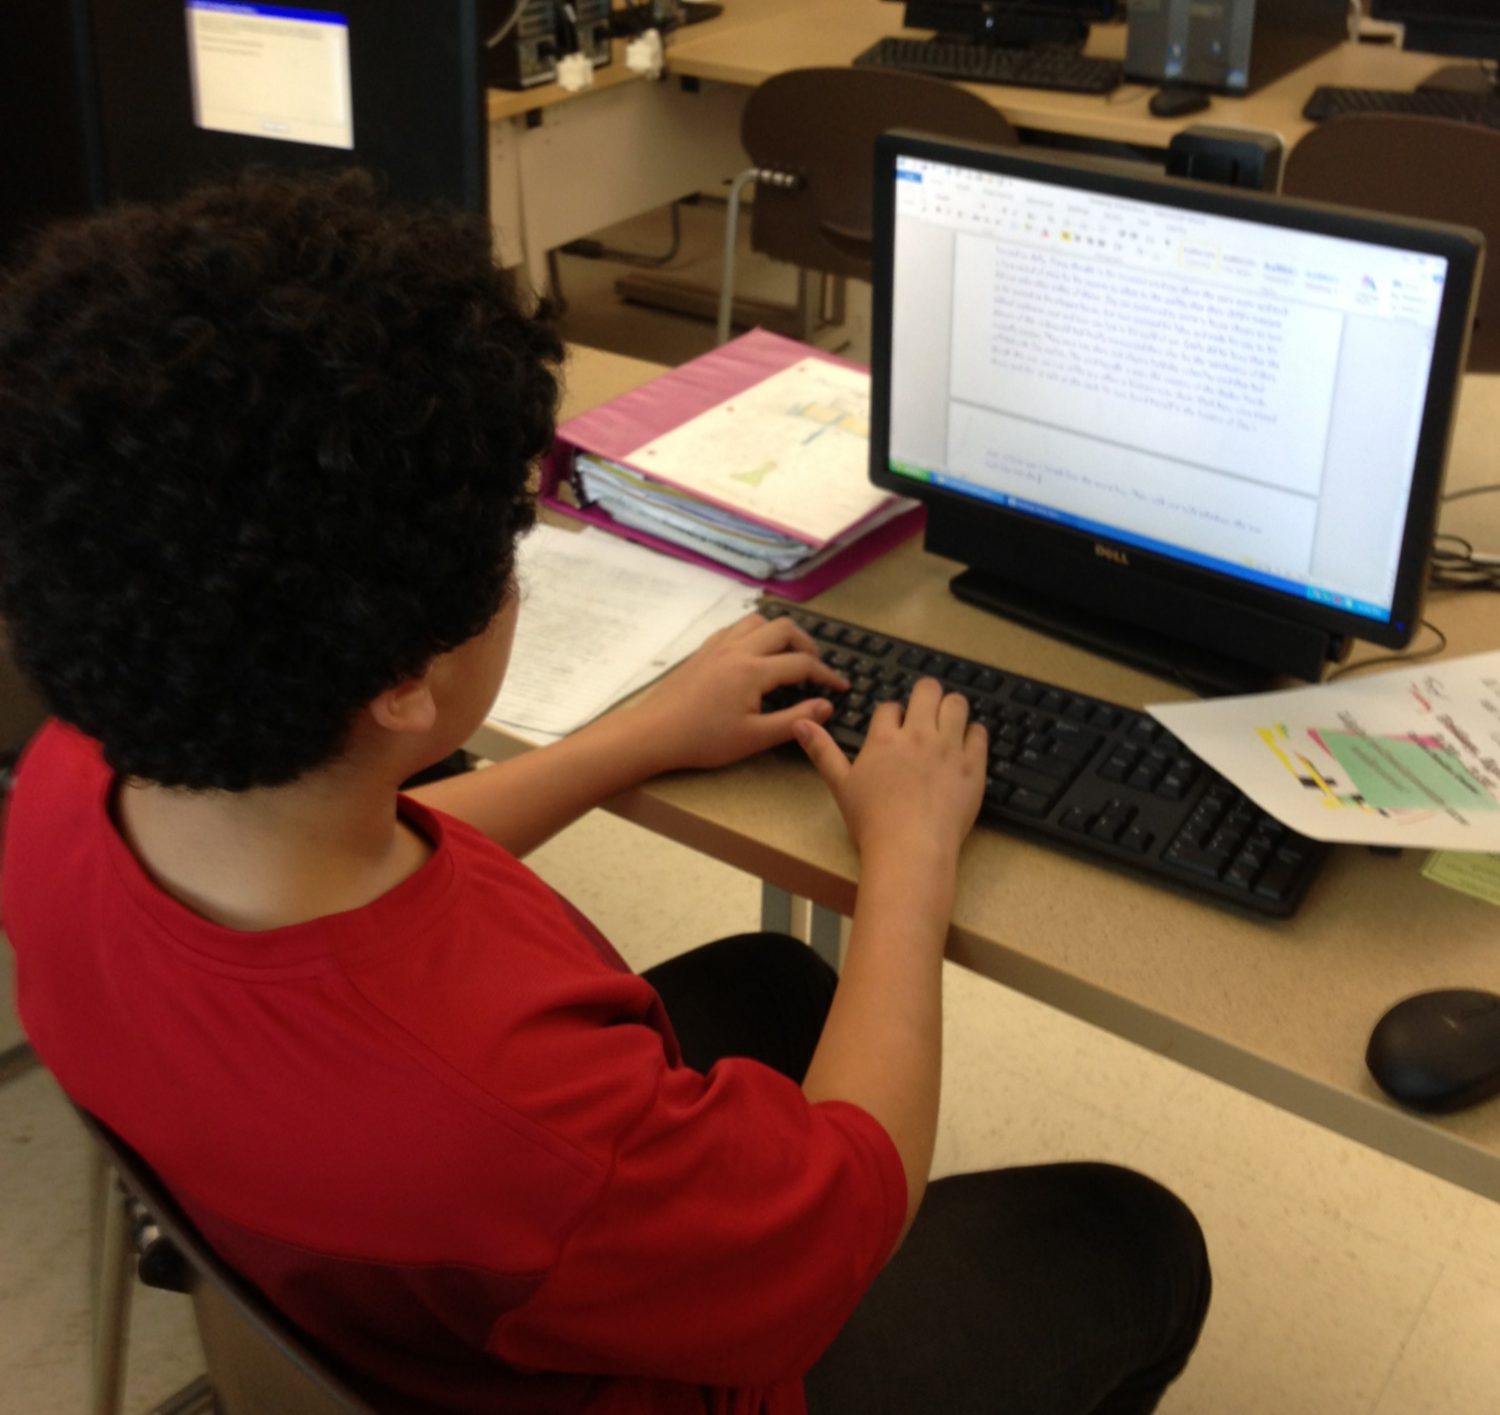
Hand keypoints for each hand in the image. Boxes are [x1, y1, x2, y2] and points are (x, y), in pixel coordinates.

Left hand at [625, 612, 850, 771]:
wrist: (654, 732)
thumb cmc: (703, 739)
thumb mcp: (754, 738)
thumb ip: (794, 721)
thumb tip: (826, 707)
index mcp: (753, 671)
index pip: (802, 663)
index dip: (827, 675)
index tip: (841, 687)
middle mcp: (738, 649)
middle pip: (784, 628)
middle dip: (808, 644)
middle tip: (816, 667)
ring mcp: (718, 645)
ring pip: (759, 621)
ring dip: (780, 633)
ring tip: (789, 655)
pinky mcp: (704, 649)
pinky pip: (737, 628)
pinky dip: (755, 633)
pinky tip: (755, 654)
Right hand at [794, 678, 986, 867]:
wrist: (910, 849)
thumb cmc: (872, 822)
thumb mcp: (840, 786)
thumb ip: (822, 751)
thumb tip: (800, 724)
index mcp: (884, 739)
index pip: (890, 707)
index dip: (893, 715)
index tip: (894, 728)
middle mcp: (917, 735)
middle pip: (927, 691)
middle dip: (926, 696)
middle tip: (926, 712)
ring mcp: (948, 748)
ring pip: (957, 704)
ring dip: (952, 708)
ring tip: (949, 722)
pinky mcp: (973, 766)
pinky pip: (980, 733)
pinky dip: (974, 733)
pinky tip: (967, 743)